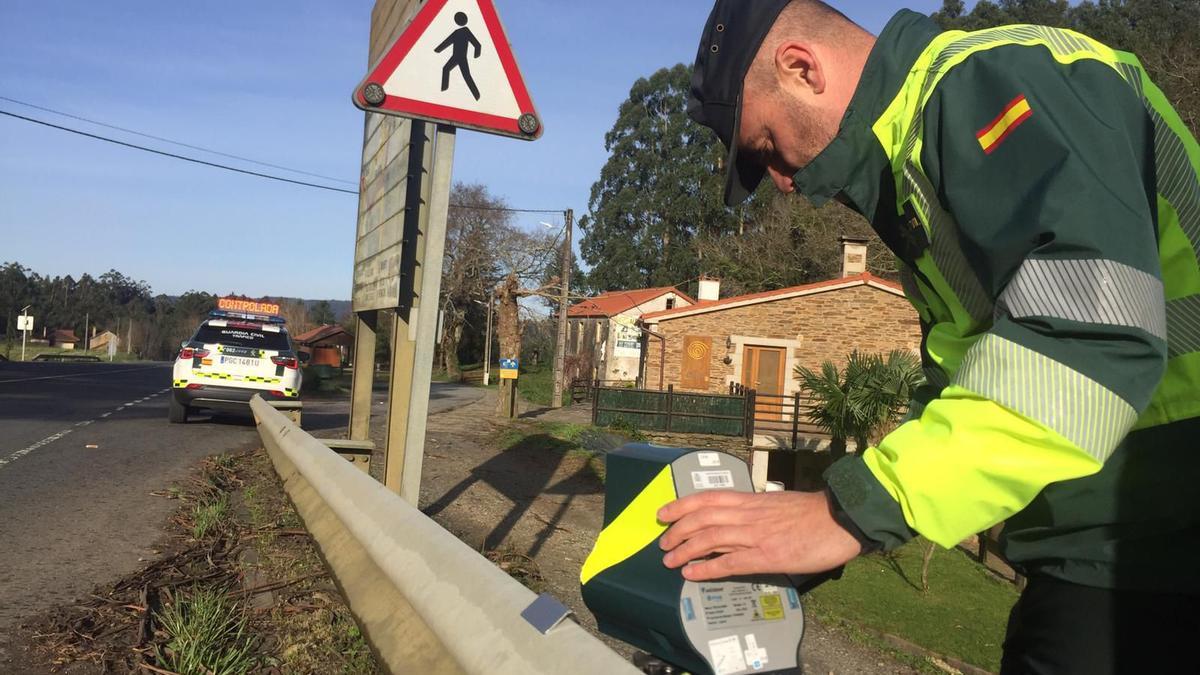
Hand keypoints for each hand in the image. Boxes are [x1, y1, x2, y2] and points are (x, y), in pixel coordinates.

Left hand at [657, 490, 861, 580]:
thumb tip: (740, 520)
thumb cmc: (814, 513)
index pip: (708, 498)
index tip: (664, 512)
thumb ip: (757, 511)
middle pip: (702, 517)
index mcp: (752, 500)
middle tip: (663, 542)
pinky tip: (692, 574)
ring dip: (685, 549)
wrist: (841, 518)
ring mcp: (756, 535)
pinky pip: (730, 562)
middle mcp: (749, 514)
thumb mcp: (778, 504)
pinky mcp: (768, 556)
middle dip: (677, 530)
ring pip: (710, 538)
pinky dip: (707, 568)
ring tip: (669, 560)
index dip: (681, 505)